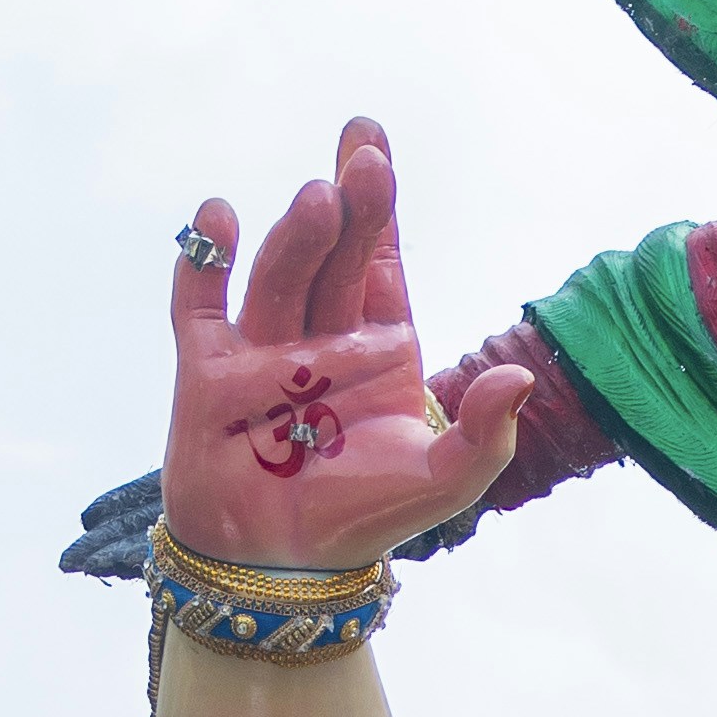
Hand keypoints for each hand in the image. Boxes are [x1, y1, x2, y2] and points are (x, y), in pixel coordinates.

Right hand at [160, 116, 526, 574]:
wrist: (283, 567)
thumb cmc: (364, 516)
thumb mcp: (444, 482)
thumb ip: (486, 433)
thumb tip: (517, 379)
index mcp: (378, 344)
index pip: (379, 261)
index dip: (380, 209)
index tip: (374, 149)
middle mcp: (319, 334)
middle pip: (333, 258)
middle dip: (349, 208)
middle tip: (363, 163)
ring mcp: (261, 348)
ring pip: (279, 276)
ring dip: (297, 237)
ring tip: (319, 198)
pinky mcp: (204, 373)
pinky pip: (199, 305)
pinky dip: (202, 261)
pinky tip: (217, 217)